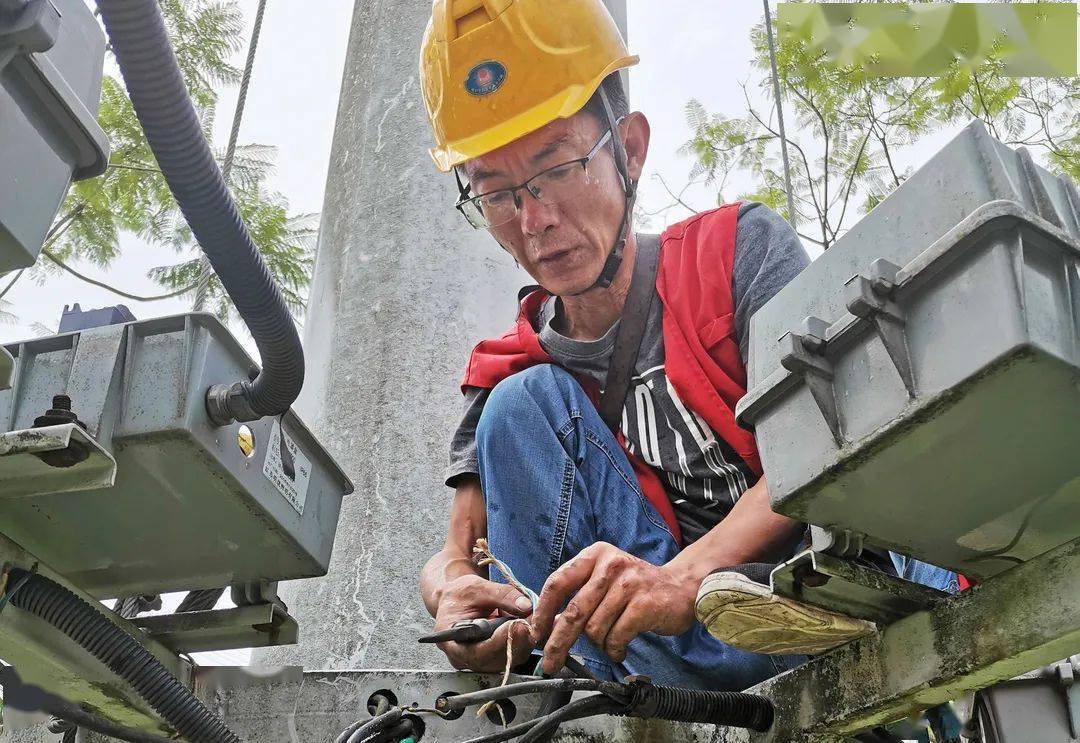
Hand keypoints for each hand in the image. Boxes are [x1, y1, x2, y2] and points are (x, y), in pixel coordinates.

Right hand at [433, 574, 534, 672]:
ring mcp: (481, 662)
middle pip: (496, 659)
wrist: (457, 600)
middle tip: (529, 618)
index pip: (477, 652)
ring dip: (522, 639)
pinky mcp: (496, 659)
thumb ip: (501, 594)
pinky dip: (524, 640)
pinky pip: (515, 655)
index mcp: (452, 642)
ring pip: (509, 659)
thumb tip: (526, 605)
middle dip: (516, 638)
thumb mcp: (477, 587)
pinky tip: (523, 623)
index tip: (515, 626)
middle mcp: (466, 658)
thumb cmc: (460, 595)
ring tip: (524, 616)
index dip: (498, 642)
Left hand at [528, 542, 697, 674]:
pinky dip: (614, 649)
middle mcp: (610, 565)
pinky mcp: (644, 604)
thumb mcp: (605, 579)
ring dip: (597, 644)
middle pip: (573, 611)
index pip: (558, 582)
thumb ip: (578, 595)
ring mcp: (628, 584)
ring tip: (608, 644)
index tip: (535, 633)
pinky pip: (615, 637)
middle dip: (558, 642)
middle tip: (550, 662)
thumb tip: (548, 625)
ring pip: (594, 628)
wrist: (682, 587)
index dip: (543, 612)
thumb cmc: (636, 588)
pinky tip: (620, 649)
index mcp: (594, 555)